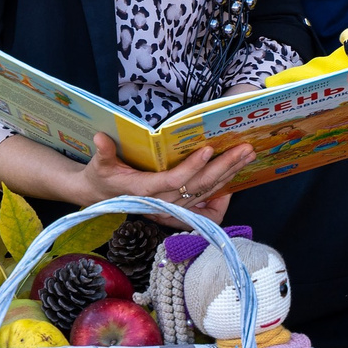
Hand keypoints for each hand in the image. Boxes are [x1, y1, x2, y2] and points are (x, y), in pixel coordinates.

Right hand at [79, 134, 253, 223]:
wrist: (104, 197)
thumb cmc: (104, 177)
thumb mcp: (100, 164)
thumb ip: (103, 152)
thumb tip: (101, 138)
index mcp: (144, 190)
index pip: (173, 180)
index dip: (192, 167)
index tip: (208, 149)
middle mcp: (162, 202)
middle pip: (198, 187)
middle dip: (224, 167)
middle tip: (244, 148)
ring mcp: (173, 207)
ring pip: (207, 193)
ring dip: (229, 174)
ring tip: (246, 155)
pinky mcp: (179, 209)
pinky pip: (207, 205)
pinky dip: (223, 192)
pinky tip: (235, 175)